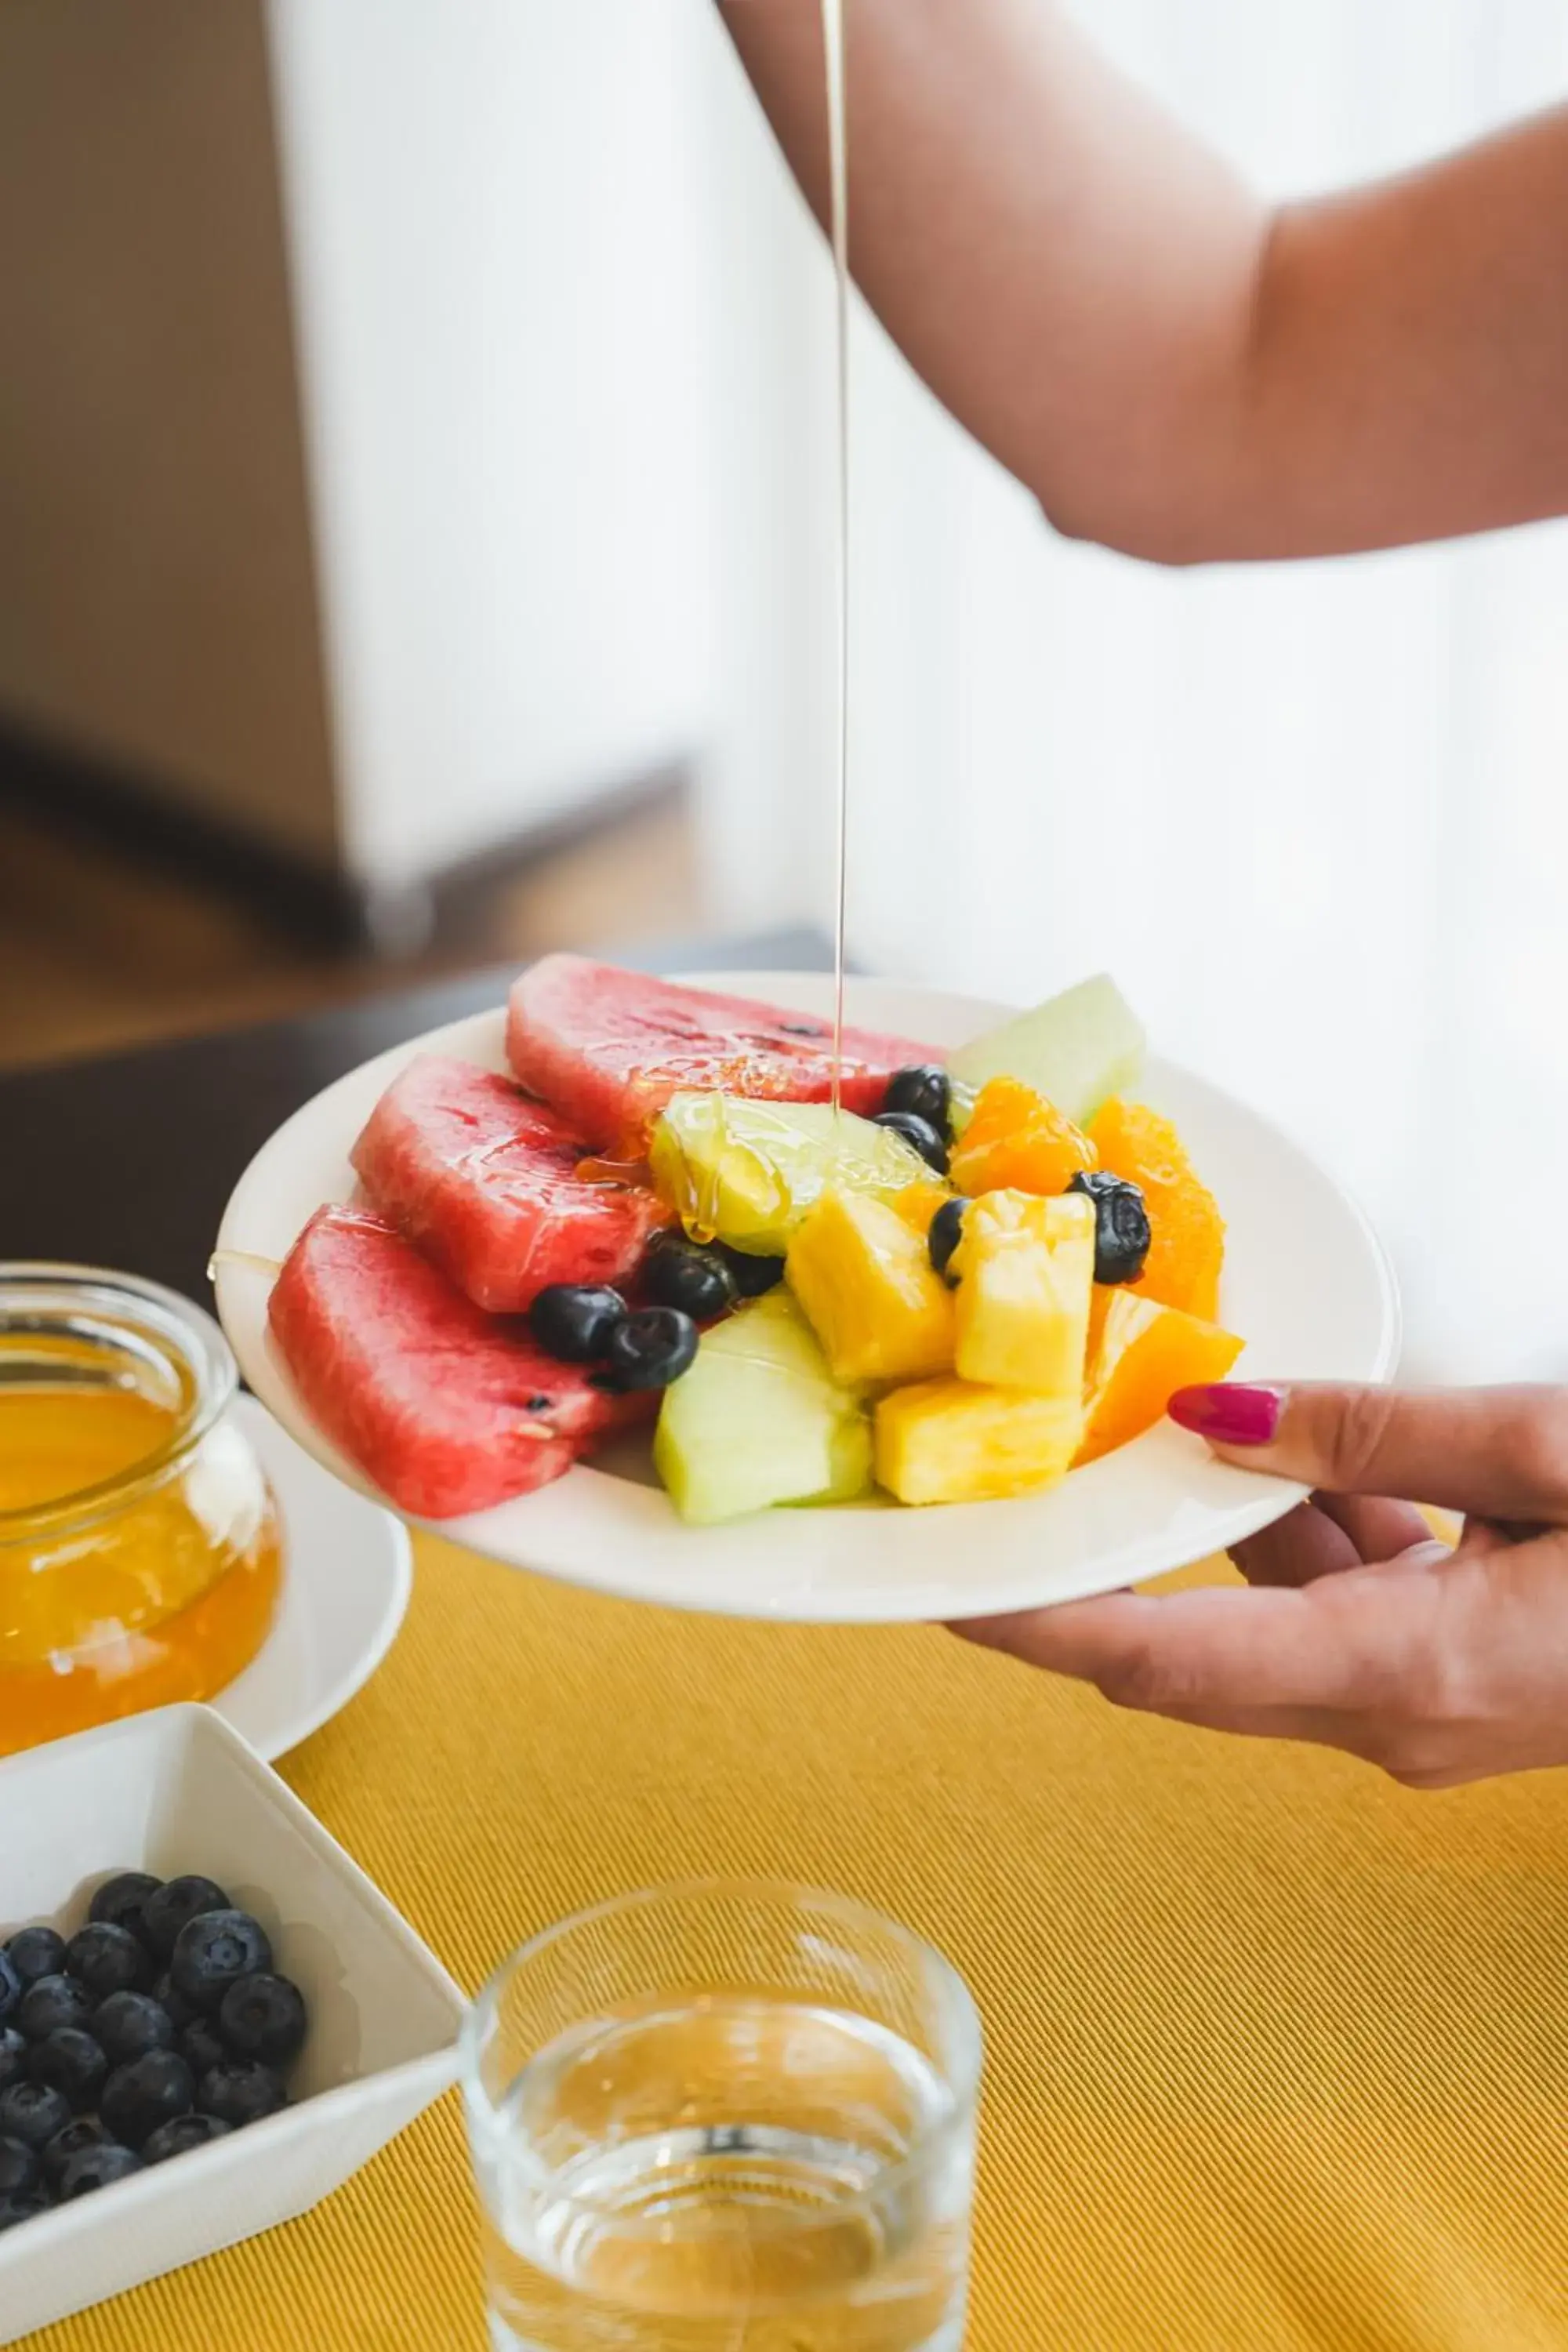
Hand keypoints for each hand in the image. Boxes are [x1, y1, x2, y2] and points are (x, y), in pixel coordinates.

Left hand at [956, 1383, 1567, 1788]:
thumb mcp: (1544, 1456)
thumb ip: (1372, 1434)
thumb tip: (1219, 1413)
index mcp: (1409, 1667)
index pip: (1169, 1662)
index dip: (1045, 1628)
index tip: (952, 1588)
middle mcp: (1399, 1718)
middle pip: (1193, 1657)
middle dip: (1092, 1584)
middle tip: (1002, 1507)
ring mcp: (1427, 1715)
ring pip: (1270, 1626)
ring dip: (1220, 1535)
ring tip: (1164, 1432)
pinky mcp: (1454, 1689)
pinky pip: (1338, 1620)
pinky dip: (1308, 1541)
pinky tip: (1308, 1457)